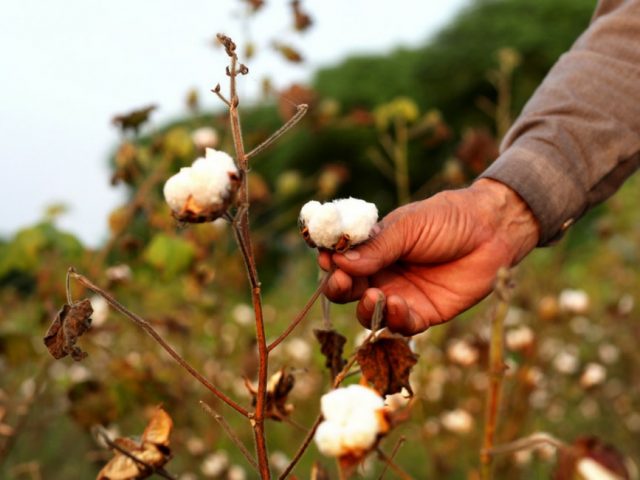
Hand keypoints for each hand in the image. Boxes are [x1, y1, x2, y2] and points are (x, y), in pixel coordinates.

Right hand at [319, 179, 539, 334]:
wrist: (492, 231)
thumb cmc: (448, 219)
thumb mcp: (409, 226)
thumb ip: (377, 247)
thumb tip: (339, 261)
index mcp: (372, 249)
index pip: (340, 260)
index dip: (329, 261)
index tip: (325, 258)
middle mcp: (382, 274)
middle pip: (348, 290)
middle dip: (339, 288)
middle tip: (341, 281)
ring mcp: (401, 295)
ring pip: (370, 313)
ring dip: (366, 308)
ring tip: (375, 296)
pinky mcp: (424, 313)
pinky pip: (402, 326)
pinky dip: (395, 319)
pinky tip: (399, 304)